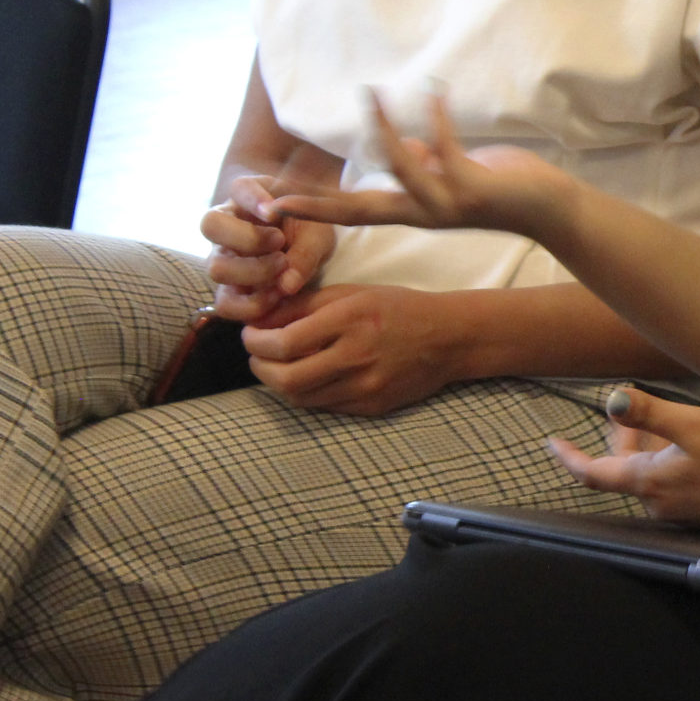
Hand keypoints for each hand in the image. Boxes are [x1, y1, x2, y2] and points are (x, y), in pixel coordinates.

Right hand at [201, 174, 335, 322]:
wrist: (311, 253)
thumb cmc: (310, 230)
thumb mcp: (318, 234)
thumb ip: (306, 251)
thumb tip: (287, 285)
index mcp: (249, 195)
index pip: (239, 187)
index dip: (253, 200)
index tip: (273, 212)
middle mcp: (227, 224)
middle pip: (210, 225)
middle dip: (248, 238)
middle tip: (280, 243)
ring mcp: (223, 257)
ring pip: (216, 267)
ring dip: (252, 272)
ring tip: (282, 268)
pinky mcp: (229, 288)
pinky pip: (225, 304)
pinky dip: (251, 305)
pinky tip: (276, 296)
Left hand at [239, 282, 462, 415]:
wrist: (448, 338)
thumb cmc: (397, 308)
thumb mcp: (352, 294)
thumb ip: (303, 305)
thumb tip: (260, 319)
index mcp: (350, 320)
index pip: (284, 343)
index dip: (255, 342)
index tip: (250, 335)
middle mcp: (356, 356)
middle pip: (286, 379)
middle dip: (259, 367)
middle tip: (256, 355)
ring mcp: (365, 386)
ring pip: (301, 398)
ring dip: (279, 383)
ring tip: (278, 366)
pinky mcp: (372, 407)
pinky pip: (325, 406)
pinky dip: (307, 393)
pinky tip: (308, 376)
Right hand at [267, 91, 567, 236]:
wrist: (551, 209)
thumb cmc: (502, 189)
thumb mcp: (453, 177)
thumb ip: (425, 166)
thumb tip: (404, 150)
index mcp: (413, 211)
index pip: (352, 212)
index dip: (314, 208)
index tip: (273, 206)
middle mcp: (422, 213)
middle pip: (358, 210)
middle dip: (317, 204)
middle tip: (276, 198)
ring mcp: (446, 203)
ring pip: (398, 170)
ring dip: (383, 130)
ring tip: (369, 94)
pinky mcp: (472, 188)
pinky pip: (446, 148)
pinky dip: (438, 116)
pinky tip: (434, 90)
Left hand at [546, 386, 699, 528]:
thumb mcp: (693, 425)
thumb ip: (649, 413)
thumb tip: (610, 401)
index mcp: (647, 481)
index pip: (593, 474)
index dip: (570, 458)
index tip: (552, 443)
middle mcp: (656, 502)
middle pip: (621, 470)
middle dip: (621, 439)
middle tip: (629, 410)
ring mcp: (677, 510)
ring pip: (645, 475)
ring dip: (645, 448)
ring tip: (660, 422)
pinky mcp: (696, 510)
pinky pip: (666, 483)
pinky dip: (664, 461)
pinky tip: (685, 445)